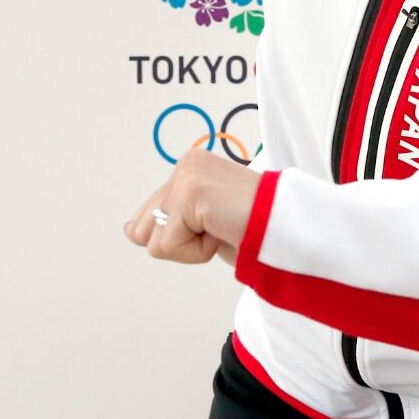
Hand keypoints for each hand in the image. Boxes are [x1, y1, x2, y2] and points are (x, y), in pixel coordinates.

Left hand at [124, 146, 262, 266]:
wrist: (289, 229)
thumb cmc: (257, 228)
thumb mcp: (204, 223)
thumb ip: (168, 221)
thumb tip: (130, 231)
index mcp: (191, 167)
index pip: (149, 215)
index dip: (179, 234)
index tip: (215, 227)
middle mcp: (185, 166)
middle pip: (141, 229)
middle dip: (179, 240)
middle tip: (218, 229)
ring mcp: (186, 177)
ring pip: (153, 240)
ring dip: (190, 248)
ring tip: (222, 230)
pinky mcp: (190, 193)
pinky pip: (169, 246)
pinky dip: (197, 252)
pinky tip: (223, 232)